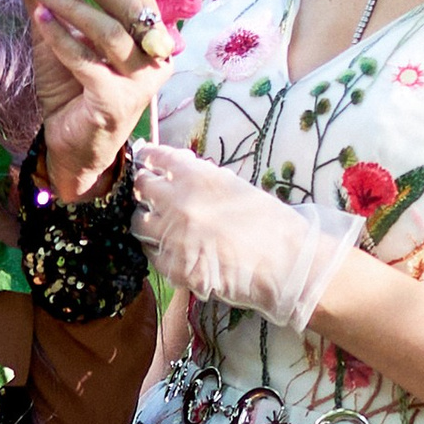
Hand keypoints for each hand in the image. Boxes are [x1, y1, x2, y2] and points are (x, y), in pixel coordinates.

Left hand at [29, 0, 174, 202]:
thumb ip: (53, 4)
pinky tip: (42, 18)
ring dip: (75, 8)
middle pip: (131, 9)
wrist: (71, 146)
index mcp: (151, 38)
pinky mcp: (116, 103)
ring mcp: (139, 84)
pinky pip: (88, 63)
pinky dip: (63, 39)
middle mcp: (155, 59)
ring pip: (111, 35)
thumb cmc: (72, 91)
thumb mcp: (61, 41)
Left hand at [130, 145, 359, 333]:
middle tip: (149, 192)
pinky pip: (151, 254)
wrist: (284, 263)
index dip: (148, 157)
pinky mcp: (173, 267)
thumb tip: (178, 168)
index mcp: (195, 176)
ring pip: (138, 222)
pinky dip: (158, 249)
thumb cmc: (269, 222)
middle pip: (141, 187)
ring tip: (158, 223)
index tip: (145, 159)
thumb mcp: (234, 186)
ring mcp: (171, 236)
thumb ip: (202, 177)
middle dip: (144, 187)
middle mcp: (177, 202)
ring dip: (146, 219)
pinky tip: (171, 249)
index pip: (156, 157)